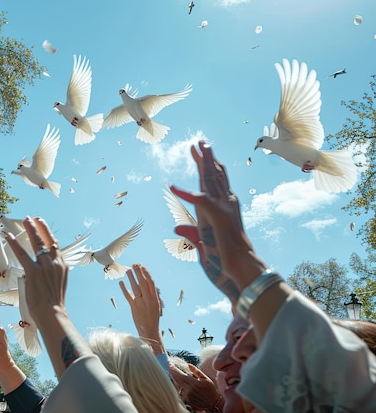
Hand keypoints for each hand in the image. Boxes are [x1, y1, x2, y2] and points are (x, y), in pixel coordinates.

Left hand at [5, 216, 67, 325]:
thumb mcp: (59, 284)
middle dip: (39, 227)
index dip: (47, 233)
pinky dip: (14, 244)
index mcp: (62, 265)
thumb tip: (46, 271)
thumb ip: (54, 274)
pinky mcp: (33, 272)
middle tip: (32, 218)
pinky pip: (22, 254)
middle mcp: (54, 263)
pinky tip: (8, 236)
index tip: (42, 224)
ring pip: (36, 243)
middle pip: (47, 240)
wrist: (53, 314)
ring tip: (25, 220)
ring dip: (30, 230)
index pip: (54, 245)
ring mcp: (44, 267)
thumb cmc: (54, 304)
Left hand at [119, 264, 164, 354]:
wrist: (150, 330)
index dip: (146, 273)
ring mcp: (140, 303)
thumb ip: (152, 295)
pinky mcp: (133, 307)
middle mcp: (148, 299)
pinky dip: (124, 289)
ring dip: (131, 278)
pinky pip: (128, 296)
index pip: (151, 282)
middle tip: (135, 264)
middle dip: (138, 273)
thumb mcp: (156, 305)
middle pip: (143, 283)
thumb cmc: (153, 318)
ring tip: (128, 270)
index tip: (142, 267)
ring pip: (135, 287)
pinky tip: (121, 282)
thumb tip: (149, 285)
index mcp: (155, 298)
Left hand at [169, 362, 221, 412]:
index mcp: (194, 384)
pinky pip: (180, 391)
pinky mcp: (187, 400)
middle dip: (172, 372)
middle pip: (177, 380)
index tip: (169, 364)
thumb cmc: (210, 390)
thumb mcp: (206, 378)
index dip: (174, 369)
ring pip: (177, 385)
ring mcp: (187, 396)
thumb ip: (196, 371)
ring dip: (175, 378)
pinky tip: (178, 381)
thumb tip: (188, 365)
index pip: (180, 375)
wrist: (213, 403)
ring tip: (173, 372)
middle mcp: (189, 390)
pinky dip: (178, 385)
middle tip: (169, 366)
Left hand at [171, 142, 263, 290]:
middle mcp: (223, 207)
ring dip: (203, 162)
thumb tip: (177, 227)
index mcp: (218, 211)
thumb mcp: (202, 245)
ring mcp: (222, 210)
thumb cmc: (224, 262)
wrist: (239, 272)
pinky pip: (199, 200)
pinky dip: (185, 193)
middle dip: (207, 157)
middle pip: (214, 176)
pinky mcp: (217, 218)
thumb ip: (191, 233)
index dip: (206, 167)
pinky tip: (172, 187)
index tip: (199, 152)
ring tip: (197, 146)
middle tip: (200, 141)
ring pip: (211, 180)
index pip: (212, 184)